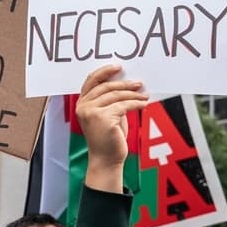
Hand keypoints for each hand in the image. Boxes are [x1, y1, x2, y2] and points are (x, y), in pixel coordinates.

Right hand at [76, 66, 146, 192]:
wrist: (106, 159)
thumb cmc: (108, 138)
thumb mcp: (106, 115)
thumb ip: (109, 100)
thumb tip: (125, 84)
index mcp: (81, 103)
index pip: (91, 81)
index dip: (104, 71)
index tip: (118, 67)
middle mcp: (84, 106)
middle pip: (106, 87)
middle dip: (124, 84)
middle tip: (138, 83)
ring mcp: (92, 112)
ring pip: (116, 95)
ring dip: (133, 95)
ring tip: (144, 95)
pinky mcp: (103, 118)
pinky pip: (124, 106)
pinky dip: (136, 104)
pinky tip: (143, 104)